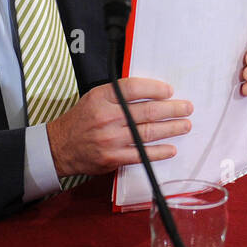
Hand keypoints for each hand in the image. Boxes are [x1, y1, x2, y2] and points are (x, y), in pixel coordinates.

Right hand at [45, 77, 191, 178]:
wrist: (60, 147)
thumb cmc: (82, 120)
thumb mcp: (95, 97)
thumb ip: (118, 94)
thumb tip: (150, 90)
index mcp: (102, 98)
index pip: (133, 88)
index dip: (155, 88)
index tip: (169, 91)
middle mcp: (107, 117)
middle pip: (147, 111)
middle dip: (172, 109)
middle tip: (187, 108)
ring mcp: (111, 139)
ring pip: (148, 132)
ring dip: (171, 129)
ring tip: (185, 125)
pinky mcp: (113, 158)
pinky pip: (141, 154)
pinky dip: (159, 152)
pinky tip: (171, 149)